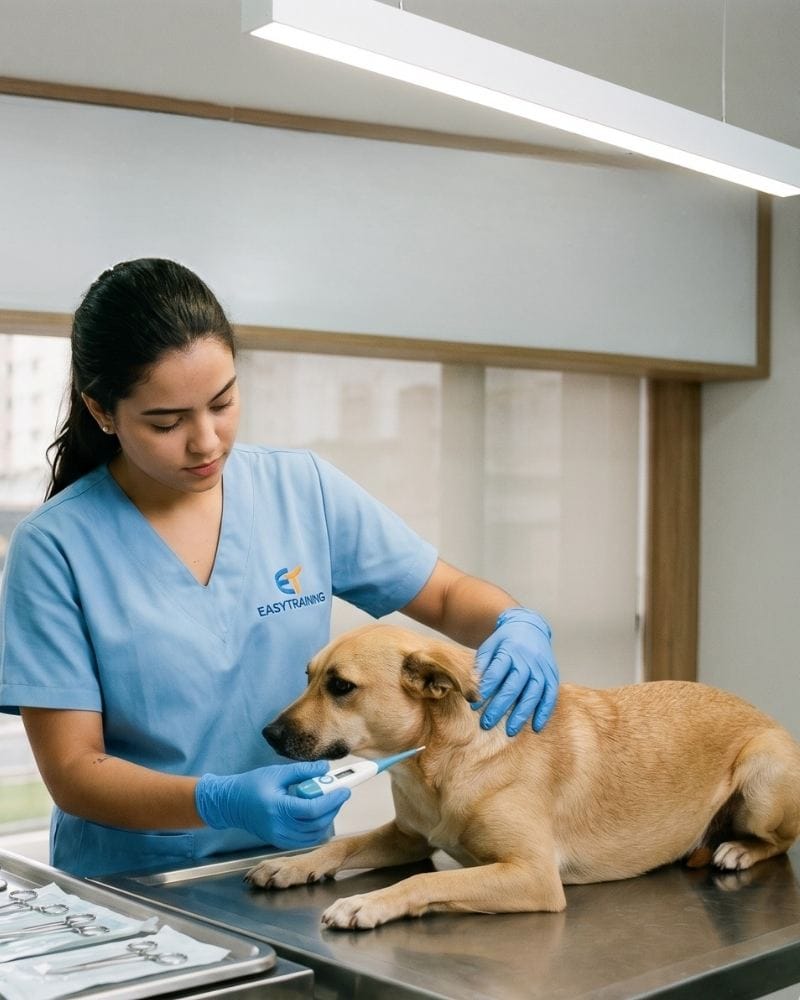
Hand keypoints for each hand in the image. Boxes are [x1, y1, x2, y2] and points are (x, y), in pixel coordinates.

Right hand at [195, 761, 349, 849]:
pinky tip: (320, 815)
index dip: (332, 800)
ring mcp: (278, 837)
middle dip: (333, 808)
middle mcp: (278, 826)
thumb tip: (325, 768)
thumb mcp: (277, 773)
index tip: (344, 790)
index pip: (312, 809)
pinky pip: (305, 839)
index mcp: (277, 807)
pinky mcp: (279, 841)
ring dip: (327, 819)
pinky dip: (316, 829)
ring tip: (331, 802)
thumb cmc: (252, 785)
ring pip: (313, 834)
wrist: (231, 804)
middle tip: (340, 793)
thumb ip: (303, 771)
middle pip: (316, 823)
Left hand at [473, 607, 558, 735]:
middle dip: (499, 707)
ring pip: (532, 694)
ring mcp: (541, 668)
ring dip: (521, 714)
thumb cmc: (504, 641)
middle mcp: (527, 660)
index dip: (485, 690)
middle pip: (513, 687)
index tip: (474, 705)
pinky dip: (544, 712)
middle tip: (487, 724)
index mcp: (509, 651)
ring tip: (510, 731)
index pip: (496, 673)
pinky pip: (550, 696)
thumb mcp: (489, 646)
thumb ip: (481, 665)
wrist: (530, 627)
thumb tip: (471, 689)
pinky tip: (536, 727)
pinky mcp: (552, 675)